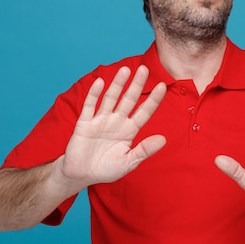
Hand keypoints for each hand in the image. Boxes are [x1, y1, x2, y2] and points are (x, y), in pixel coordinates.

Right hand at [58, 65, 166, 188]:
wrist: (81, 175)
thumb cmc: (107, 169)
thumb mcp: (128, 162)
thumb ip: (144, 150)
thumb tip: (163, 139)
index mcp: (129, 131)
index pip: (144, 112)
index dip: (153, 99)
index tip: (163, 86)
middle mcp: (116, 122)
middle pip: (129, 100)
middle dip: (137, 85)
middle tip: (145, 69)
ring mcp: (100, 121)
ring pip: (111, 98)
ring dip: (117, 84)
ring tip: (125, 70)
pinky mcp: (84, 123)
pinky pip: (90, 106)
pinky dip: (94, 94)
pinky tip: (100, 82)